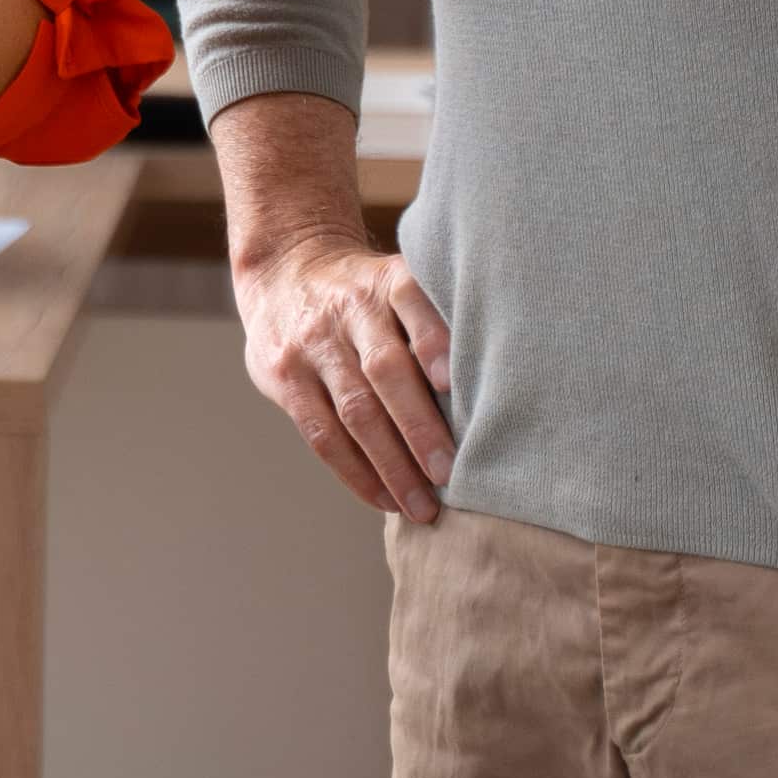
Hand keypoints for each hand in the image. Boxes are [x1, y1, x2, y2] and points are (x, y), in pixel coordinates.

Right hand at [233, 227, 455, 522]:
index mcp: (387, 282)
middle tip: (449, 474)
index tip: (454, 383)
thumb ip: (433, 326)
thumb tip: (495, 395)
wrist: (285, 272)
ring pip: (353, 409)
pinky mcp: (283, 376)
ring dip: (390, 464)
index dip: (433, 342)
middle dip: (419, 427)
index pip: (412, 303)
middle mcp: (349, 308)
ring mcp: (312, 343)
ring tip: (420, 505)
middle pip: (384, 370)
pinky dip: (355, 472)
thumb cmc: (367, 297)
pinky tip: (383, 498)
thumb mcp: (398, 286)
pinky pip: (320, 432)